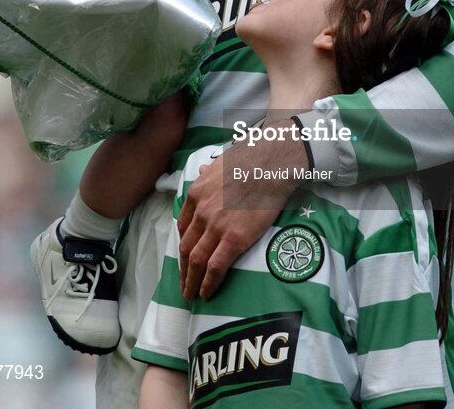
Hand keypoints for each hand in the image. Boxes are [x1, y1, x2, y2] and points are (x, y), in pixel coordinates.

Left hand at [177, 123, 308, 298]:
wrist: (269, 164)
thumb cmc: (250, 159)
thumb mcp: (220, 163)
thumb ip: (208, 172)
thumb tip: (201, 171)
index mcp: (196, 194)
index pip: (184, 226)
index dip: (184, 243)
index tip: (186, 255)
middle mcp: (201, 212)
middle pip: (186, 246)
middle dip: (183, 268)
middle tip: (184, 283)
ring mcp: (216, 227)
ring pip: (196, 261)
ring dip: (191, 281)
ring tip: (191, 294)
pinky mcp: (234, 239)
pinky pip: (215, 267)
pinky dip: (208, 283)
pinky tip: (206, 293)